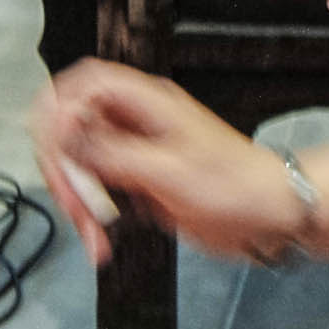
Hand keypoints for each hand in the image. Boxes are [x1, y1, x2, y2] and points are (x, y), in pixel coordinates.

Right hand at [27, 58, 305, 264]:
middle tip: (76, 207)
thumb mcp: (169, 170)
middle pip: (71, 130)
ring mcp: (134, 153)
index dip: (59, 114)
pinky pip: (97, 193)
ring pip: (79, 166)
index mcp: (147, 103)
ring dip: (77, 201)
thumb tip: (66, 131)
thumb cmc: (236, 185)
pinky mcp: (136, 183)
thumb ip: (113, 151)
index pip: (84, 86)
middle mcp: (135, 122)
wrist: (270, 216)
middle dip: (65, 171)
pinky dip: (92, 217)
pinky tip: (100, 242)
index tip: (59, 155)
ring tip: (93, 237)